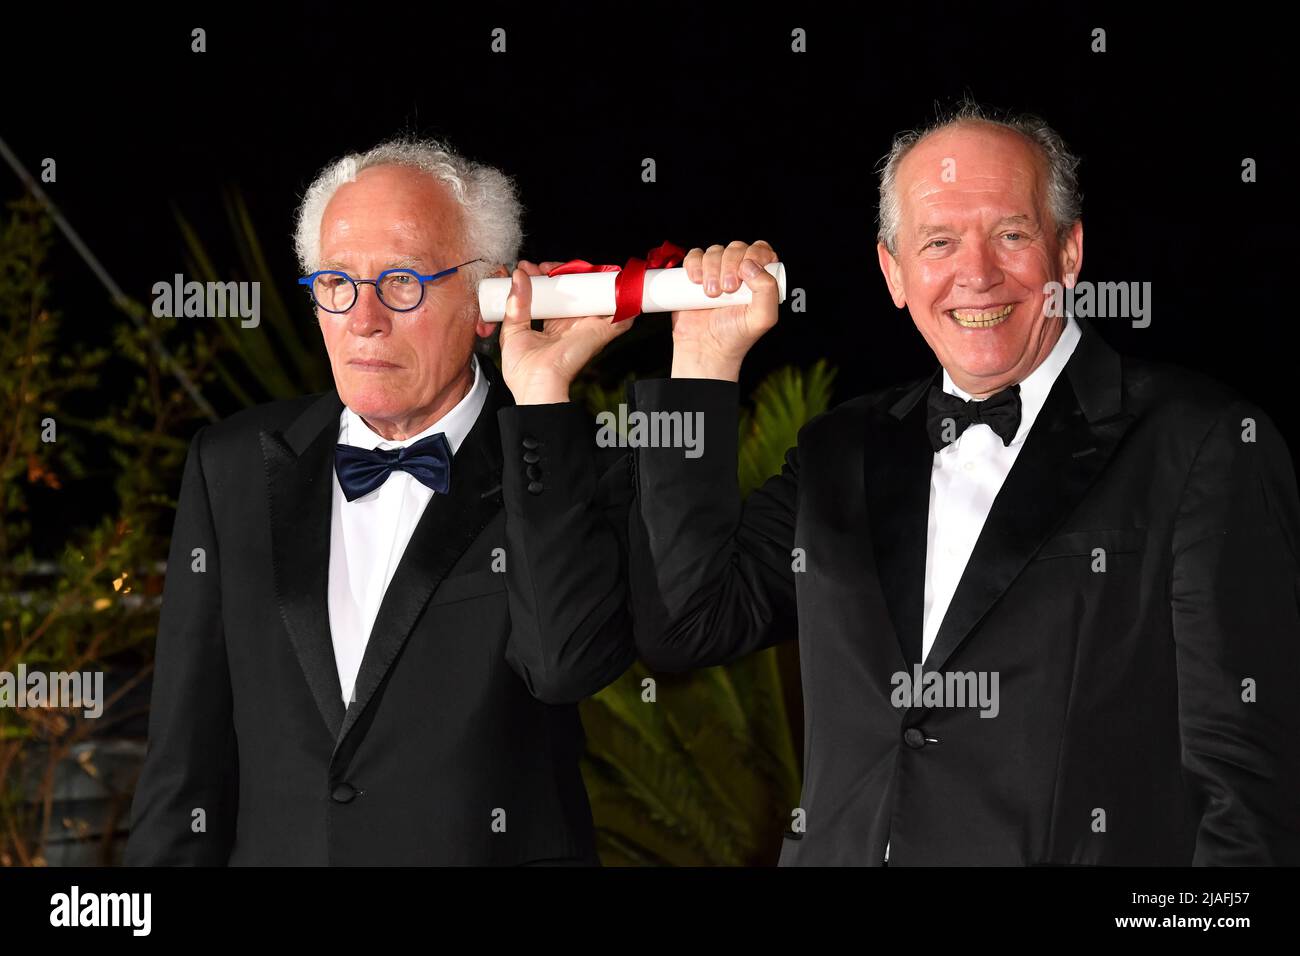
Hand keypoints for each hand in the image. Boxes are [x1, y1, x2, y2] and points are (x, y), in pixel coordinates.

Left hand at [498, 260, 633, 403]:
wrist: (538, 385)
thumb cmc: (524, 370)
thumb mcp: (512, 332)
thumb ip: (515, 304)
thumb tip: (518, 277)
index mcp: (552, 324)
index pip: (553, 294)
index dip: (542, 278)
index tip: (527, 269)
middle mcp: (572, 322)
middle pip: (574, 289)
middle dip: (558, 271)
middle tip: (540, 267)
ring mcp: (588, 324)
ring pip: (594, 292)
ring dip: (584, 274)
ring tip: (558, 268)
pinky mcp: (602, 329)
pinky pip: (620, 310)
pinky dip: (622, 294)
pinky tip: (604, 277)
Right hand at [670, 240, 779, 380]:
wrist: (705, 349)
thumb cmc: (736, 337)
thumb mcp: (762, 318)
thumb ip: (768, 291)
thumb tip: (750, 265)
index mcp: (760, 278)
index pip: (760, 250)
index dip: (753, 255)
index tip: (744, 273)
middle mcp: (739, 272)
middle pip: (736, 248)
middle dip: (730, 264)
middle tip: (726, 290)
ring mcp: (717, 272)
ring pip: (715, 251)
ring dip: (711, 268)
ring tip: (711, 294)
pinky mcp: (696, 275)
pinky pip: (694, 256)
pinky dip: (694, 263)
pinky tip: (695, 280)